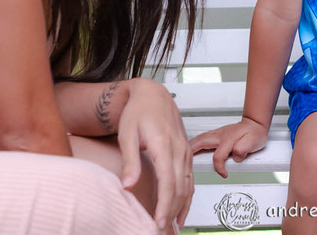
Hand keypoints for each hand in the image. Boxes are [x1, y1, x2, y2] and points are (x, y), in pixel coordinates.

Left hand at [116, 78, 192, 232]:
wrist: (153, 95)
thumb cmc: (138, 112)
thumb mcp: (127, 134)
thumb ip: (130, 161)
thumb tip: (127, 185)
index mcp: (165, 146)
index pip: (168, 183)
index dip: (165, 206)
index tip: (159, 222)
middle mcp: (179, 150)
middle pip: (180, 188)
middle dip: (172, 212)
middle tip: (162, 230)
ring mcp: (185, 152)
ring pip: (188, 185)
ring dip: (182, 207)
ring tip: (174, 226)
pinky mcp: (186, 153)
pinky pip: (190, 179)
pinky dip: (188, 197)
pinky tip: (182, 208)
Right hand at [188, 116, 268, 177]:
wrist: (255, 124)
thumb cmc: (254, 133)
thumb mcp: (252, 142)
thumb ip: (242, 150)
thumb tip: (235, 157)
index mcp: (228, 139)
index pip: (218, 156)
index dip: (219, 168)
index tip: (224, 174)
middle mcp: (220, 135)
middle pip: (200, 142)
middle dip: (190, 151)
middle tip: (183, 160)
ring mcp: (217, 134)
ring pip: (199, 139)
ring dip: (190, 146)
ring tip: (183, 154)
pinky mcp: (216, 134)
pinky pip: (202, 138)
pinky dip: (195, 143)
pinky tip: (192, 148)